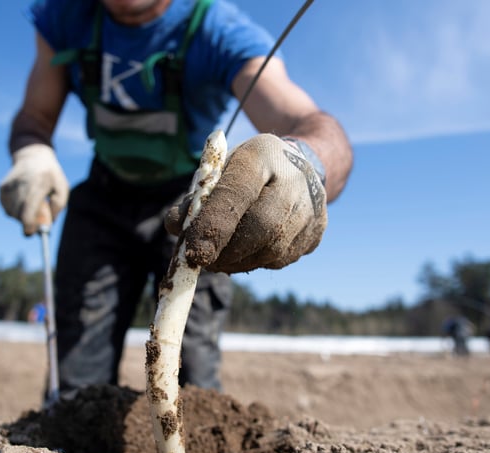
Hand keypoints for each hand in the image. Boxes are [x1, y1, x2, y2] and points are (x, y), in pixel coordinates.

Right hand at [0, 144, 68, 235]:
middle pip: (19, 215)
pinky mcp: (2, 188)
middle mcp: (21, 184)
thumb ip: (57, 208)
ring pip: (11, 213)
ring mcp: (9, 186)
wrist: (33, 156)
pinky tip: (22, 200)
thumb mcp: (62, 189)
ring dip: (21, 215)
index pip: (28, 211)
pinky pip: (6, 208)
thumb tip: (46, 226)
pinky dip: (14, 209)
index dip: (29, 226)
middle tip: (37, 219)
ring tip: (31, 203)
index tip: (32, 232)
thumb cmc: (51, 176)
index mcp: (38, 184)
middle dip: (28, 222)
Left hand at [165, 134, 326, 273]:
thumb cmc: (248, 170)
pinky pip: (278, 260)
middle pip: (260, 227)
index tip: (193, 252)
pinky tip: (243, 252)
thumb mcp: (221, 170)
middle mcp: (295, 181)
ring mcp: (311, 210)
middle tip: (201, 259)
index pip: (237, 193)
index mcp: (263, 155)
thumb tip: (175, 226)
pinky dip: (253, 260)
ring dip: (236, 260)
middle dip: (224, 250)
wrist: (302, 167)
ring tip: (218, 256)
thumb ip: (197, 196)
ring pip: (269, 251)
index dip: (213, 225)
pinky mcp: (315, 235)